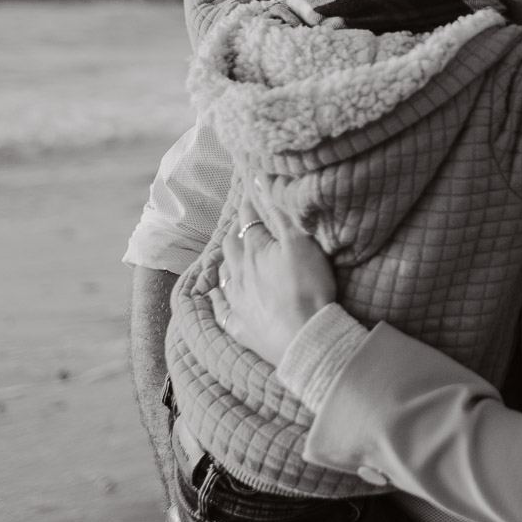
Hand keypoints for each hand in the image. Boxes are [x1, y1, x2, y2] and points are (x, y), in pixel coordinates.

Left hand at [216, 194, 337, 364]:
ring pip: (223, 275)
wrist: (304, 336)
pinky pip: (221, 309)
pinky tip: (214, 295)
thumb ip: (279, 215)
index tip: (250, 196)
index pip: (248, 222)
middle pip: (230, 246)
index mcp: (254, 250)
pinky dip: (216, 299)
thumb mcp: (301, 244)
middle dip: (235, 233)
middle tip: (242, 226)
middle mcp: (238, 273)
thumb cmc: (308, 286)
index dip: (250, 207)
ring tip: (230, 256)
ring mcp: (236, 301)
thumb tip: (258, 185)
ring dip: (226, 263)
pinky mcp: (239, 326)